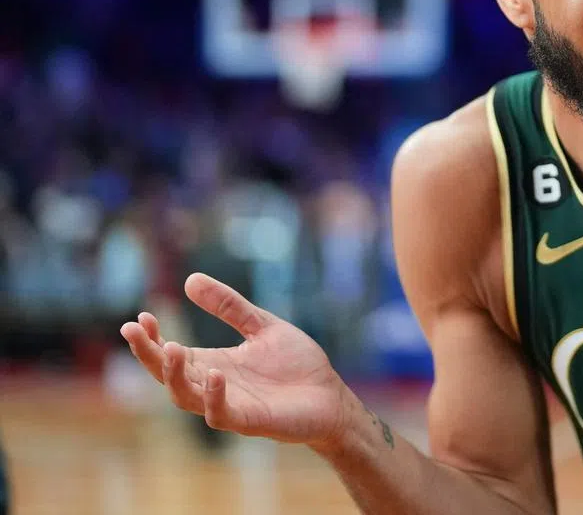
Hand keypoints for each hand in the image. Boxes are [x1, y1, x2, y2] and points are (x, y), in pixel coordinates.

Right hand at [121, 273, 351, 447]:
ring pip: (186, 397)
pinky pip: (221, 415)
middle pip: (167, 375)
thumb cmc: (296, 365)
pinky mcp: (250, 421)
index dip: (151, 338)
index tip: (140, 317)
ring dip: (174, 375)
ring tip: (171, 347)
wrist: (330, 396)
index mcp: (212, 363)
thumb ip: (229, 307)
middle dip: (148, 355)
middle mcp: (213, 386)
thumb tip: (190, 279)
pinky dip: (214, 397)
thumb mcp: (261, 326)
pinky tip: (215, 374)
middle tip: (134, 332)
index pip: (169, 353)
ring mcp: (229, 405)